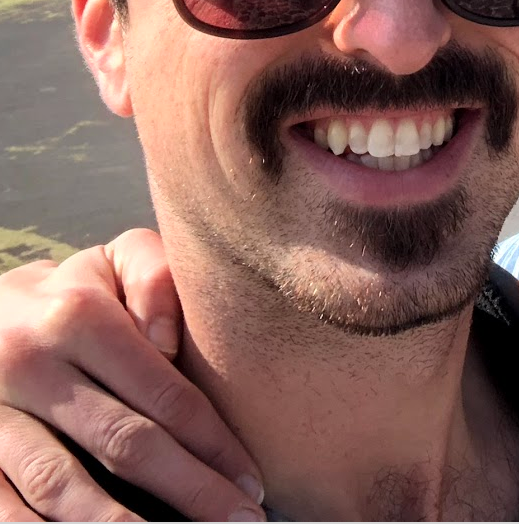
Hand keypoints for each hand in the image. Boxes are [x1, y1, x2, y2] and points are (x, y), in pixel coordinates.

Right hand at [0, 231, 263, 520]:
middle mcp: (30, 365)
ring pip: (58, 487)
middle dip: (188, 490)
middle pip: (121, 444)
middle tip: (239, 522)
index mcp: (78, 317)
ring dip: (117, 525)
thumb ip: (154, 277)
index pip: (161, 392)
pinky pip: (5, 510)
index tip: (251, 482)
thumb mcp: (115, 261)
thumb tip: (167, 341)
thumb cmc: (75, 293)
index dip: (211, 443)